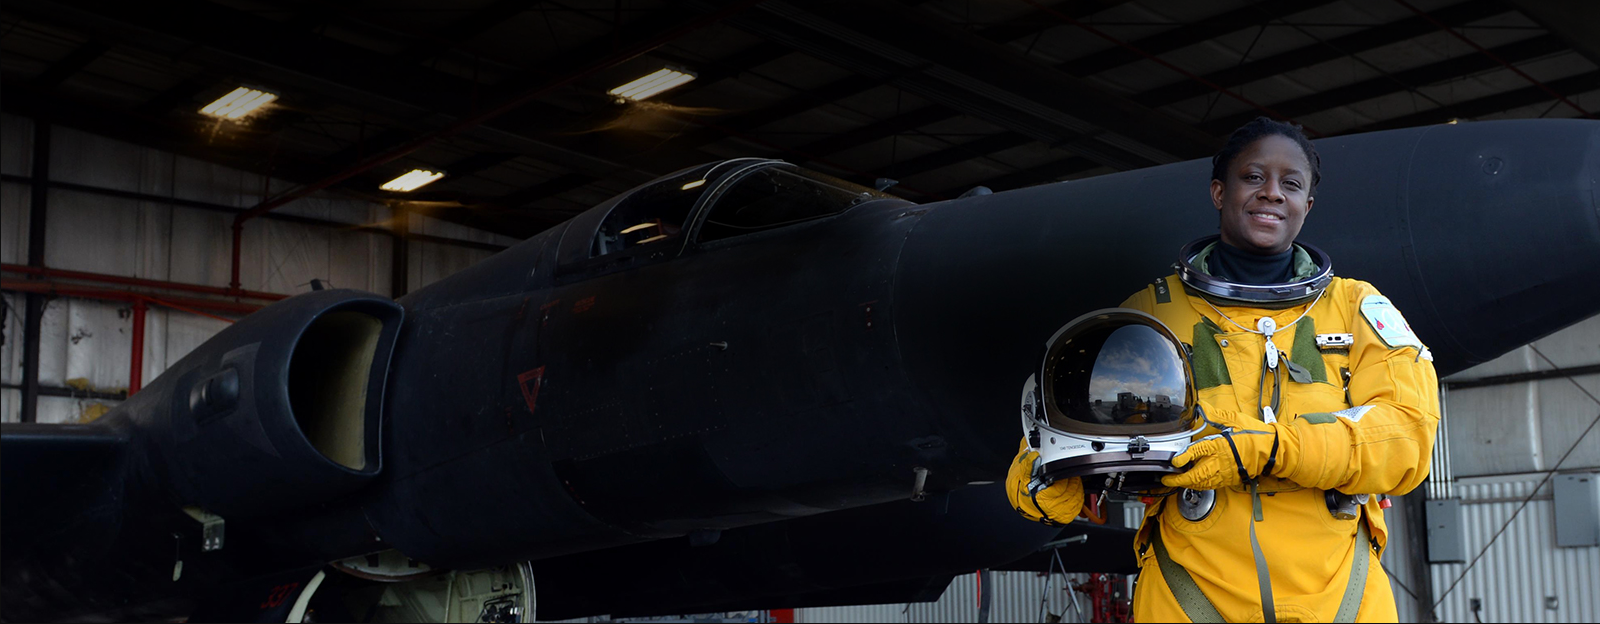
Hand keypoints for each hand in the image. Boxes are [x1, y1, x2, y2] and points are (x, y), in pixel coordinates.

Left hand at [1160, 411, 1280, 490]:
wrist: (1273, 451)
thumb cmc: (1255, 435)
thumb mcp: (1235, 420)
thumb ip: (1216, 414)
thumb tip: (1201, 406)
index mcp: (1220, 445)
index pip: (1197, 452)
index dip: (1184, 457)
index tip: (1175, 460)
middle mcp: (1220, 461)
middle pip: (1196, 475)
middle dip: (1179, 479)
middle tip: (1168, 479)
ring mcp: (1225, 472)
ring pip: (1203, 483)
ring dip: (1188, 484)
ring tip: (1178, 481)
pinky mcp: (1230, 479)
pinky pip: (1212, 486)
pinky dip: (1200, 486)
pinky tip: (1194, 483)